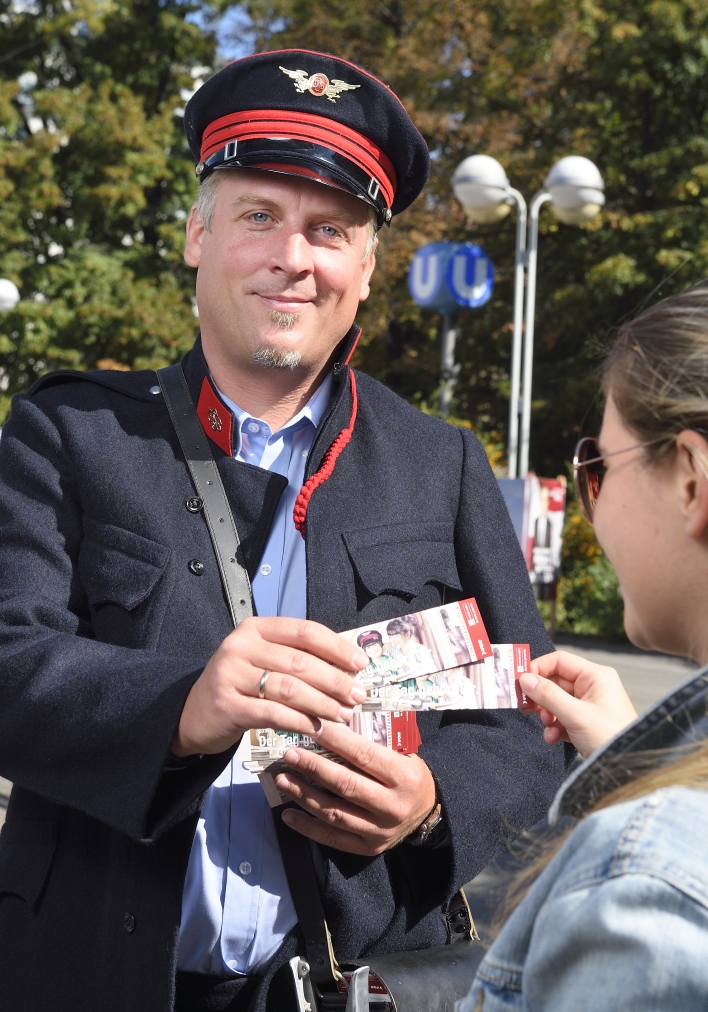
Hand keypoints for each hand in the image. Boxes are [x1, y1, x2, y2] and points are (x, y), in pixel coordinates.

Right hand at [173, 617, 367, 756]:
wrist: (193, 714)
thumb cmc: (240, 685)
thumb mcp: (263, 660)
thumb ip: (296, 657)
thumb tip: (347, 668)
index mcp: (255, 628)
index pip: (304, 631)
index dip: (336, 647)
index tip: (360, 664)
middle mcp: (241, 646)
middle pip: (300, 662)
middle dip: (335, 681)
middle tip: (357, 696)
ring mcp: (231, 675)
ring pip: (289, 688)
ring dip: (322, 704)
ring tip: (342, 714)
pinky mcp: (228, 705)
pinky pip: (273, 713)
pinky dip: (300, 721)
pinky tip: (316, 727)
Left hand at [273, 720, 436, 855]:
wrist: (428, 810)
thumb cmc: (409, 773)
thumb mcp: (403, 752)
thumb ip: (375, 740)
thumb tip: (336, 720)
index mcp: (403, 777)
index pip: (364, 756)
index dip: (337, 741)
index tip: (313, 728)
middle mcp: (392, 806)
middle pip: (346, 785)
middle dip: (314, 768)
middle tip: (290, 754)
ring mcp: (379, 831)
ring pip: (335, 813)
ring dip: (304, 795)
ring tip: (283, 779)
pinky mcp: (368, 848)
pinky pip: (333, 839)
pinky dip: (308, 827)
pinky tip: (288, 814)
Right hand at [518, 650, 637, 757]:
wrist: (628, 770)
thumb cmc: (610, 737)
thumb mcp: (576, 715)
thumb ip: (548, 695)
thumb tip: (525, 679)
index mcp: (595, 676)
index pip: (559, 661)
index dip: (538, 669)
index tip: (520, 682)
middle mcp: (592, 687)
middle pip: (555, 682)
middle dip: (540, 696)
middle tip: (524, 706)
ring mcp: (589, 706)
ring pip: (556, 701)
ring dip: (546, 714)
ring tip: (546, 725)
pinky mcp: (585, 723)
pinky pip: (561, 717)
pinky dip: (554, 726)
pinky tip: (554, 737)